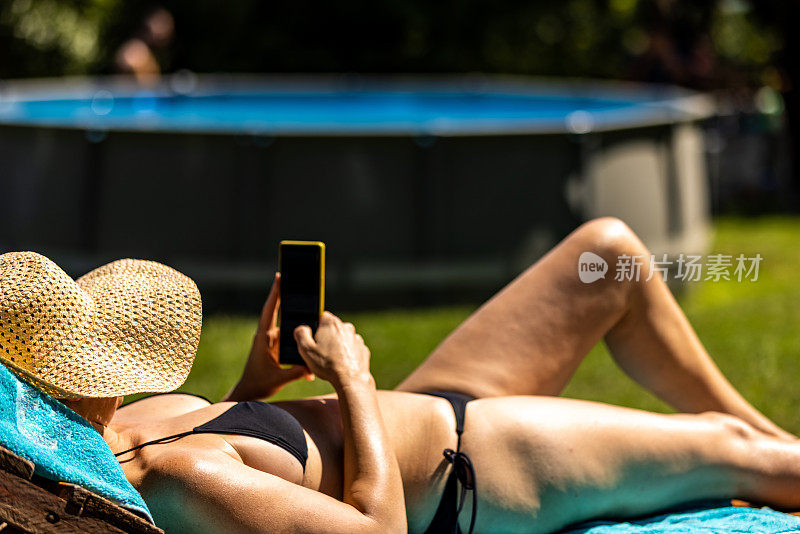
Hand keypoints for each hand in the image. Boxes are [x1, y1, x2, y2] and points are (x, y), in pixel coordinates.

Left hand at [225, 273, 312, 400]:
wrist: (248, 392)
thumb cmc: (259, 385)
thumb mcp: (279, 379)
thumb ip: (295, 372)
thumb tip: (312, 368)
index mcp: (264, 338)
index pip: (270, 311)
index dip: (275, 294)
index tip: (279, 277)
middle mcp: (267, 336)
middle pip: (277, 311)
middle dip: (286, 296)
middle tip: (296, 279)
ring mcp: (271, 341)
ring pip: (287, 326)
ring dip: (296, 320)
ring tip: (309, 307)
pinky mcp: (275, 348)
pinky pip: (289, 339)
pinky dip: (297, 339)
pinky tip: (309, 339)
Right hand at [294, 312, 371, 386]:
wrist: (351, 380)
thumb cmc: (328, 364)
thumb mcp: (306, 349)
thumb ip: (300, 334)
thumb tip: (302, 328)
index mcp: (331, 323)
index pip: (321, 316)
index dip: (315, 328)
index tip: (313, 340)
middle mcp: (346, 327)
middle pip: (332, 329)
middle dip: (326, 339)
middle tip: (320, 354)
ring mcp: (356, 338)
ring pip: (342, 339)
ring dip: (337, 347)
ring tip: (331, 362)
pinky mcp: (362, 349)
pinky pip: (351, 349)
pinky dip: (346, 355)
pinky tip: (341, 365)